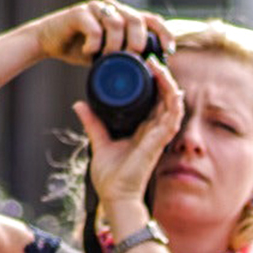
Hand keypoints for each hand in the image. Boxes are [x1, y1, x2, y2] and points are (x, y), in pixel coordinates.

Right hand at [32, 0, 172, 65]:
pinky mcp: (79, 12)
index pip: (151, 19)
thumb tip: (150, 75)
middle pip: (136, 18)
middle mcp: (113, 9)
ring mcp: (96, 8)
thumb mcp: (109, 56)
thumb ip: (126, 58)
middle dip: (138, 42)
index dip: (164, 34)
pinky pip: (93, 27)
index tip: (168, 52)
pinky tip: (89, 53)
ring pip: (116, 22)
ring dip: (115, 46)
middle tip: (132, 59)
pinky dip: (94, 44)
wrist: (49, 41)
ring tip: (107, 59)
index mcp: (124, 17)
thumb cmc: (82, 49)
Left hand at [71, 59, 183, 214]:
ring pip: (172, 101)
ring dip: (168, 82)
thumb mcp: (99, 141)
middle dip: (161, 75)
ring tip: (157, 64)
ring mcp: (159, 135)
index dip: (153, 80)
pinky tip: (169, 85)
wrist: (115, 195)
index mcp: (143, 128)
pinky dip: (173, 99)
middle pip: (165, 96)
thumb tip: (79, 104)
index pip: (154, 98)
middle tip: (149, 57)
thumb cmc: (111, 176)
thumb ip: (93, 122)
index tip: (142, 62)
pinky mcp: (160, 141)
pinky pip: (173, 116)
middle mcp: (154, 129)